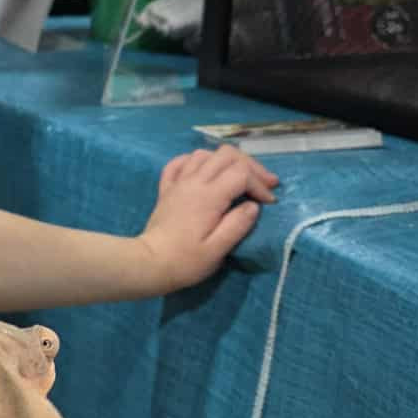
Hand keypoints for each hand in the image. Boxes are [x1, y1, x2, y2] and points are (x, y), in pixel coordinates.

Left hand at [138, 145, 277, 290]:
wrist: (149, 264)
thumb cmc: (185, 261)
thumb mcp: (218, 250)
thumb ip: (238, 225)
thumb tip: (253, 205)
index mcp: (209, 196)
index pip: (241, 173)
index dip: (259, 184)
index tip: (268, 202)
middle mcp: (193, 182)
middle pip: (226, 154)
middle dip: (250, 166)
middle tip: (264, 184)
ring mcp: (178, 183)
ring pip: (204, 154)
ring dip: (225, 161)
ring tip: (238, 178)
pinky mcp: (167, 189)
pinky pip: (180, 162)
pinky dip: (196, 161)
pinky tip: (205, 171)